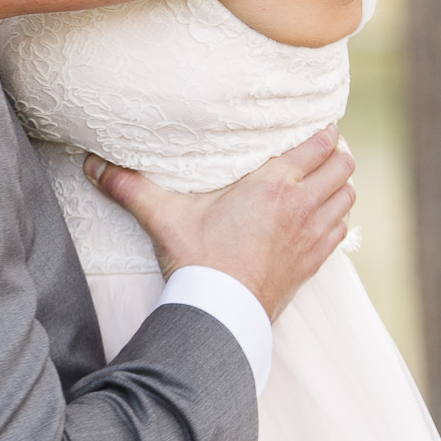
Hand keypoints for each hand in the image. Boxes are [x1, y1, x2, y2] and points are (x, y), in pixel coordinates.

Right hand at [86, 126, 355, 325]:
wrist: (221, 315)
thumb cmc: (198, 262)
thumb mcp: (164, 219)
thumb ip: (131, 188)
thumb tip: (93, 166)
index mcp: (274, 185)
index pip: (320, 143)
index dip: (323, 130)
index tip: (312, 124)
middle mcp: (302, 206)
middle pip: (344, 164)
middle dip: (336, 152)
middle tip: (317, 148)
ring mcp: (312, 235)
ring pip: (348, 195)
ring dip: (339, 184)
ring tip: (321, 178)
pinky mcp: (314, 261)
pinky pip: (341, 228)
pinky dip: (337, 216)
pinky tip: (319, 215)